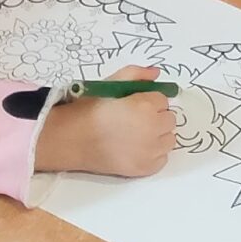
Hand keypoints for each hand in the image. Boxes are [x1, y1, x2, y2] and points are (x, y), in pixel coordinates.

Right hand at [35, 64, 176, 176]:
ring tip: (135, 135)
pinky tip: (135, 149)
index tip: (134, 104)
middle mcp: (153, 129)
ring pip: (169, 139)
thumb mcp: (110, 83)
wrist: (71, 139)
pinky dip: (153, 154)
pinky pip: (162, 158)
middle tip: (133, 120)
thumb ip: (136, 74)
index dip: (149, 101)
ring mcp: (151, 151)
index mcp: (146, 106)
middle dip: (156, 117)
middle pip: (169, 119)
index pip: (163, 100)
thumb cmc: (88, 110)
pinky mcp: (145, 168)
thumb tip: (156, 73)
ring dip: (158, 136)